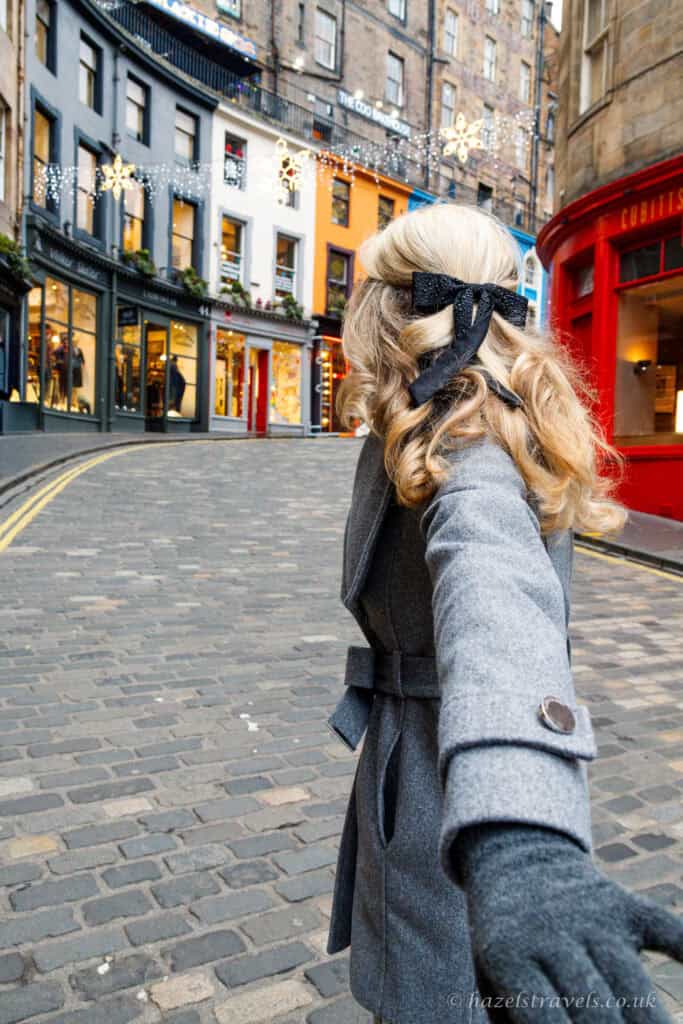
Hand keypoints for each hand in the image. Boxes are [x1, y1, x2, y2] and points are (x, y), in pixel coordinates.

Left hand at [455, 823, 682, 1022]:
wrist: (518, 865)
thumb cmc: (509, 950)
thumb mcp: (494, 981)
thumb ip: (519, 1019)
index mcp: (509, 957)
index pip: (543, 1016)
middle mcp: (552, 935)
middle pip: (595, 1007)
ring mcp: (593, 919)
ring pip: (631, 981)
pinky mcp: (625, 906)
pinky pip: (665, 928)